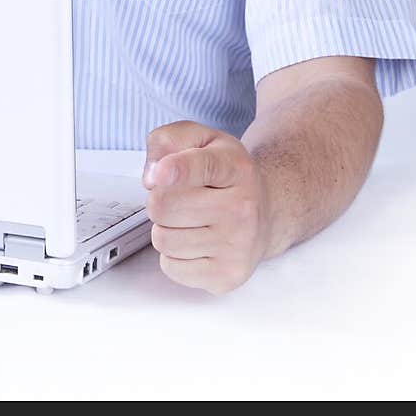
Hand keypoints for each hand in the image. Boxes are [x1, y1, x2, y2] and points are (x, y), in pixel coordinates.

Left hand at [143, 121, 270, 292]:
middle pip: (164, 206)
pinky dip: (173, 255)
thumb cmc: (225, 175)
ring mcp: (237, 245)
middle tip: (177, 197)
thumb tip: (151, 177)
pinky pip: (171, 267)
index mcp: (235, 167)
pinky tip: (195, 241)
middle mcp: (241, 207)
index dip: (177, 170)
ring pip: (163, 239)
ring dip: (165, 228)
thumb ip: (168, 140)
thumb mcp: (201, 139)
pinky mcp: (226, 275)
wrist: (264, 213)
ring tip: (188, 219)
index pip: (203, 167)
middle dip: (158, 200)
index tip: (160, 174)